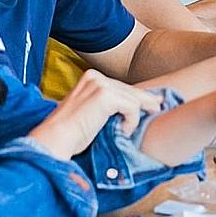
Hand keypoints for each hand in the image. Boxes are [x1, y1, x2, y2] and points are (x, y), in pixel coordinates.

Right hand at [29, 70, 162, 158]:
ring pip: (134, 98)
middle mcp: (95, 77)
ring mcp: (100, 84)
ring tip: (127, 131)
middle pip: (130, 89)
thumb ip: (110, 106)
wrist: (55, 139)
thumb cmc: (72, 133)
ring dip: (133, 117)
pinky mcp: (105, 95)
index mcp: (90, 78)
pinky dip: (131, 121)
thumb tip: (139, 106)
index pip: (122, 86)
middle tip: (159, 108)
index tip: (154, 103)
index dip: (139, 96)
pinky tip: (122, 130)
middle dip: (145, 101)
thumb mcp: (92, 113)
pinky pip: (132, 107)